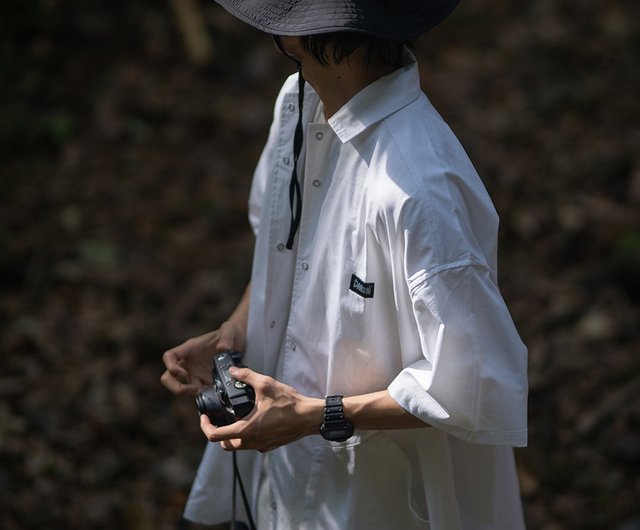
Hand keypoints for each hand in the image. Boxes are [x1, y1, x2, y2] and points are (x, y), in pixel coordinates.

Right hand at [160, 321, 244, 395]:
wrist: (240, 342)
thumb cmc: (231, 333)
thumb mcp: (230, 331)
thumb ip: (227, 337)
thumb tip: (222, 348)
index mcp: (190, 349)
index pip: (170, 356)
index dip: (171, 366)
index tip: (183, 374)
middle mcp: (189, 363)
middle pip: (168, 377)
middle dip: (176, 387)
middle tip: (193, 389)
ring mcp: (196, 374)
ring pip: (181, 388)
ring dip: (189, 394)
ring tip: (205, 392)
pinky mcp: (205, 382)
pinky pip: (198, 393)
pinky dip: (203, 396)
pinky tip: (214, 394)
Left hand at [199, 366, 323, 451]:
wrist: (310, 417)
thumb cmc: (289, 403)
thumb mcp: (266, 385)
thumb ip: (247, 376)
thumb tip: (233, 371)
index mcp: (246, 429)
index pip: (215, 436)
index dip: (205, 426)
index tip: (205, 416)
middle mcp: (252, 442)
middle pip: (224, 444)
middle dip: (217, 432)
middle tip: (217, 418)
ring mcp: (261, 446)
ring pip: (238, 446)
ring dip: (231, 435)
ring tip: (233, 418)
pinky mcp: (270, 445)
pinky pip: (252, 445)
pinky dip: (246, 436)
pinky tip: (252, 420)